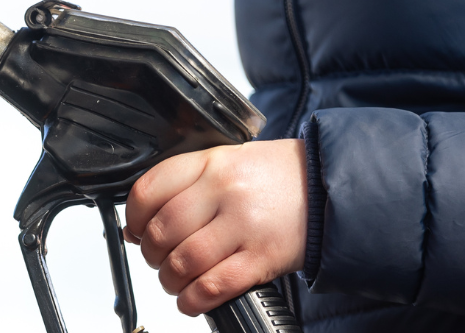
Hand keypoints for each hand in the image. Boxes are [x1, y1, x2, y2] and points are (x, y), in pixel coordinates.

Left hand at [122, 139, 307, 315]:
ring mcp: (245, 225)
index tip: (136, 229)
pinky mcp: (263, 258)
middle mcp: (226, 191)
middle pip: (162, 231)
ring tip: (177, 279)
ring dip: (171, 280)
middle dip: (151, 253)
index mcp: (212, 164)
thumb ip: (184, 188)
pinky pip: (214, 286)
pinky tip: (193, 298)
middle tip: (159, 258)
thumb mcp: (227, 164)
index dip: (132, 218)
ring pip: (184, 262)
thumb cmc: (276, 177)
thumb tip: (137, 227)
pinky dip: (194, 299)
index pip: (149, 191)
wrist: (331, 186)